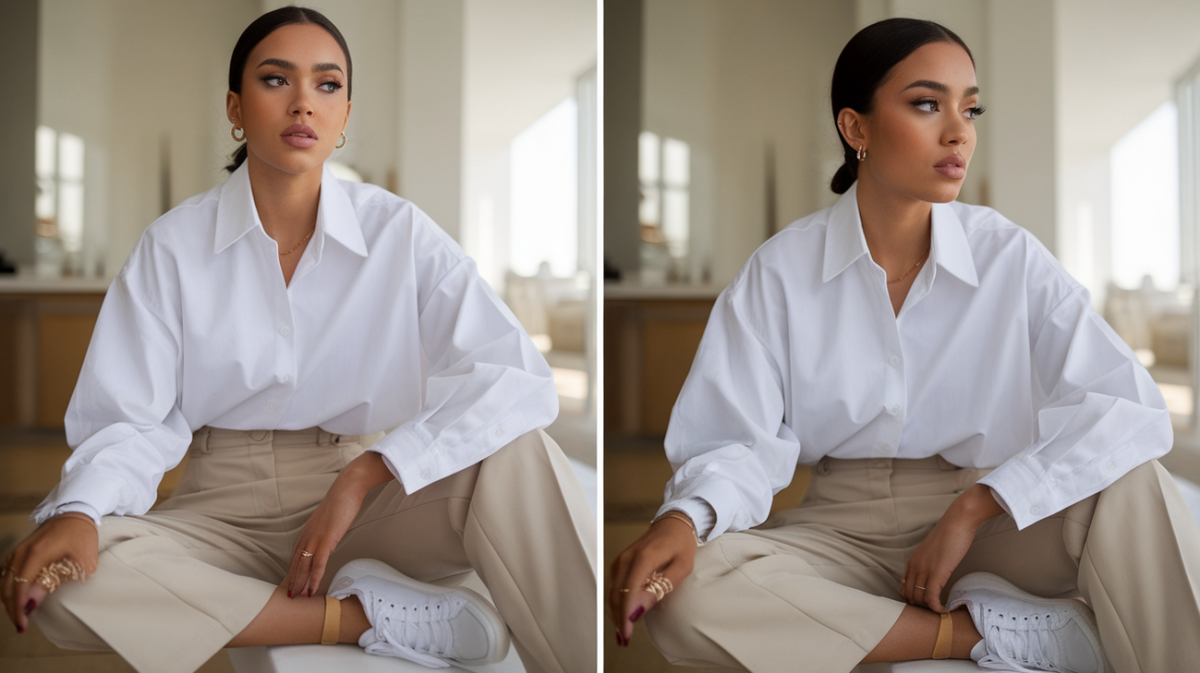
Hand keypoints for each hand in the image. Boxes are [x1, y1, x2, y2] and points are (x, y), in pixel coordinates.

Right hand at [1, 512, 97, 633]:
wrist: (76, 513)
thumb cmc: (82, 537)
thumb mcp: (79, 562)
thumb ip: (54, 582)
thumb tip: (31, 602)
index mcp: (36, 554)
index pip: (19, 587)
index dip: (19, 608)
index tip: (23, 625)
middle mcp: (22, 552)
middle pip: (7, 586)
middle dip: (12, 608)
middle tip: (22, 625)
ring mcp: (18, 550)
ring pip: (4, 580)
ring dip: (9, 599)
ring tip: (21, 615)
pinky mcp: (19, 551)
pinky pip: (7, 573)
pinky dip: (10, 587)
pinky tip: (18, 598)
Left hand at [285, 451, 393, 598]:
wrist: (347, 489)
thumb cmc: (342, 501)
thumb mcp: (330, 517)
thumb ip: (326, 528)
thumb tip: (329, 536)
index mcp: (308, 531)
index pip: (296, 555)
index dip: (293, 570)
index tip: (291, 582)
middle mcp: (308, 536)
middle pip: (296, 563)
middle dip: (292, 580)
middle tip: (290, 596)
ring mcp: (316, 538)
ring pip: (304, 566)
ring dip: (300, 583)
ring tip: (298, 598)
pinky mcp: (327, 540)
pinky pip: (318, 564)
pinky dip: (314, 578)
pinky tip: (312, 589)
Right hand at [608, 515, 697, 646]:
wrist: (673, 524)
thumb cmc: (681, 545)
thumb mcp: (681, 567)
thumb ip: (661, 588)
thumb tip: (639, 609)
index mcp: (643, 558)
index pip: (628, 592)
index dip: (625, 615)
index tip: (627, 634)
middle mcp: (627, 559)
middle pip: (616, 595)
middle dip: (619, 619)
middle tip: (624, 641)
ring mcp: (621, 560)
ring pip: (613, 592)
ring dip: (617, 612)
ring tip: (623, 634)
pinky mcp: (620, 563)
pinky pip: (615, 586)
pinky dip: (618, 602)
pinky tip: (624, 615)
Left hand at [901, 484, 1003, 611]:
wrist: (958, 523)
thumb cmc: (949, 536)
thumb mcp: (933, 552)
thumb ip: (929, 564)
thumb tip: (934, 575)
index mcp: (912, 562)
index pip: (903, 588)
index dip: (913, 600)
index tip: (925, 605)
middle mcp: (914, 567)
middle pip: (909, 596)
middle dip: (921, 607)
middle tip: (935, 609)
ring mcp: (924, 570)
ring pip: (918, 600)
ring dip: (929, 610)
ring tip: (941, 611)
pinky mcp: (937, 573)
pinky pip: (931, 598)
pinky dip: (937, 609)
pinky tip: (945, 610)